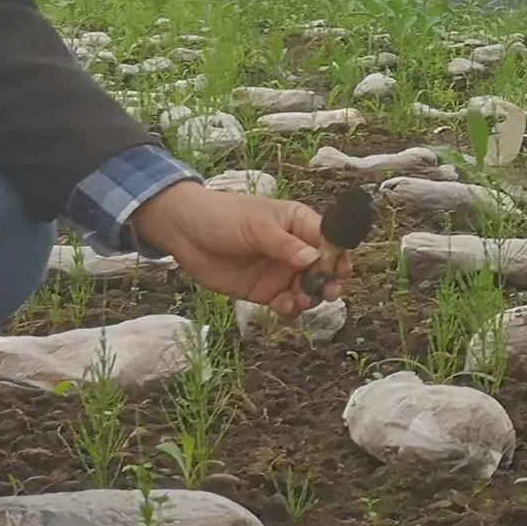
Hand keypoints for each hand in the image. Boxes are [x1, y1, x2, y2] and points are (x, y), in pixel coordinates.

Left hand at [133, 180, 328, 313]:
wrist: (185, 233)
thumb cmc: (223, 218)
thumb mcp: (256, 227)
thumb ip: (285, 245)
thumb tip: (315, 259)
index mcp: (298, 224)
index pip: (329, 240)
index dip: (338, 256)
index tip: (341, 271)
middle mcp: (295, 249)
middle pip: (324, 269)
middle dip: (329, 281)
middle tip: (329, 292)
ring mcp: (281, 271)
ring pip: (308, 289)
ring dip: (311, 297)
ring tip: (302, 299)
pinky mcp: (265, 291)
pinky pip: (287, 303)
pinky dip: (291, 307)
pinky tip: (285, 305)